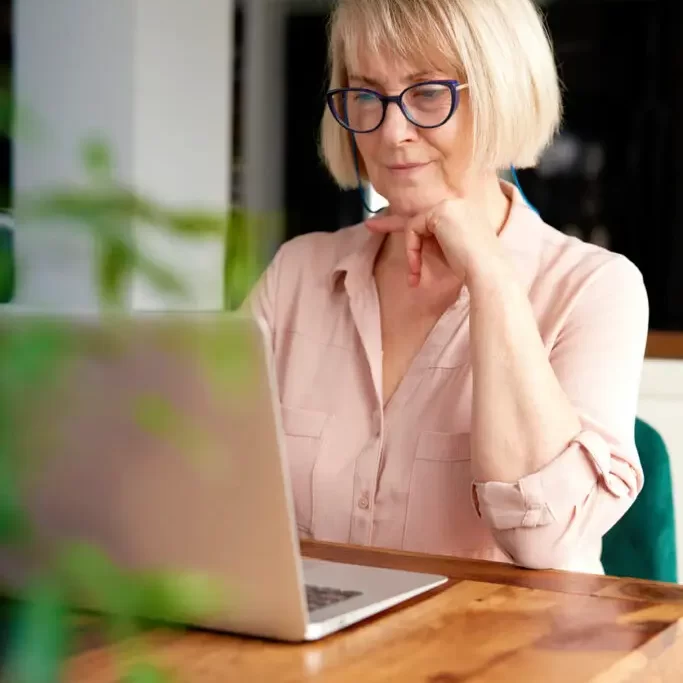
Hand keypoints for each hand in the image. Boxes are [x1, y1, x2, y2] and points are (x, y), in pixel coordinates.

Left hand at [365, 199, 497, 286]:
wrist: (487, 272)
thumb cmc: (474, 270)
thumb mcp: (451, 252)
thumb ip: (434, 241)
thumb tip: (411, 236)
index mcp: (464, 213)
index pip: (429, 217)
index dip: (404, 221)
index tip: (380, 223)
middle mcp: (458, 204)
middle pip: (417, 216)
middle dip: (390, 223)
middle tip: (369, 225)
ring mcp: (450, 205)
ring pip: (414, 225)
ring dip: (411, 253)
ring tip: (415, 274)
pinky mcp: (441, 212)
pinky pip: (413, 229)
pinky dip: (412, 250)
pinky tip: (417, 267)